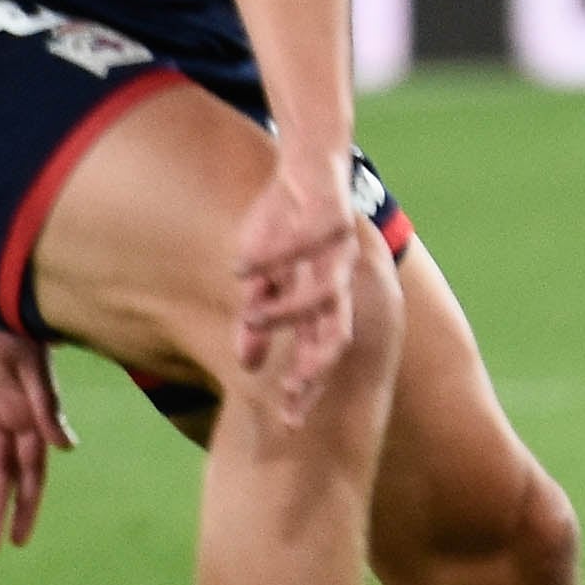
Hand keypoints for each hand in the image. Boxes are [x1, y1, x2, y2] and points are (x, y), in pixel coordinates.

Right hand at [233, 154, 362, 426]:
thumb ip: (258, 320)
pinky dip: (275, 254)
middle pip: (337, 332)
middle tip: (292, 394)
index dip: (307, 388)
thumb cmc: (287, 224)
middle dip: (316, 365)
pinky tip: (243, 266)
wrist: (309, 162)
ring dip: (289, 308)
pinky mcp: (333, 213)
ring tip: (253, 316)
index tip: (288, 422)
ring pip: (326, 290)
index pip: (320, 354)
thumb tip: (247, 365)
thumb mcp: (264, 278)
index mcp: (325, 299)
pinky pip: (305, 239)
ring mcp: (341, 249)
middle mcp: (340, 280)